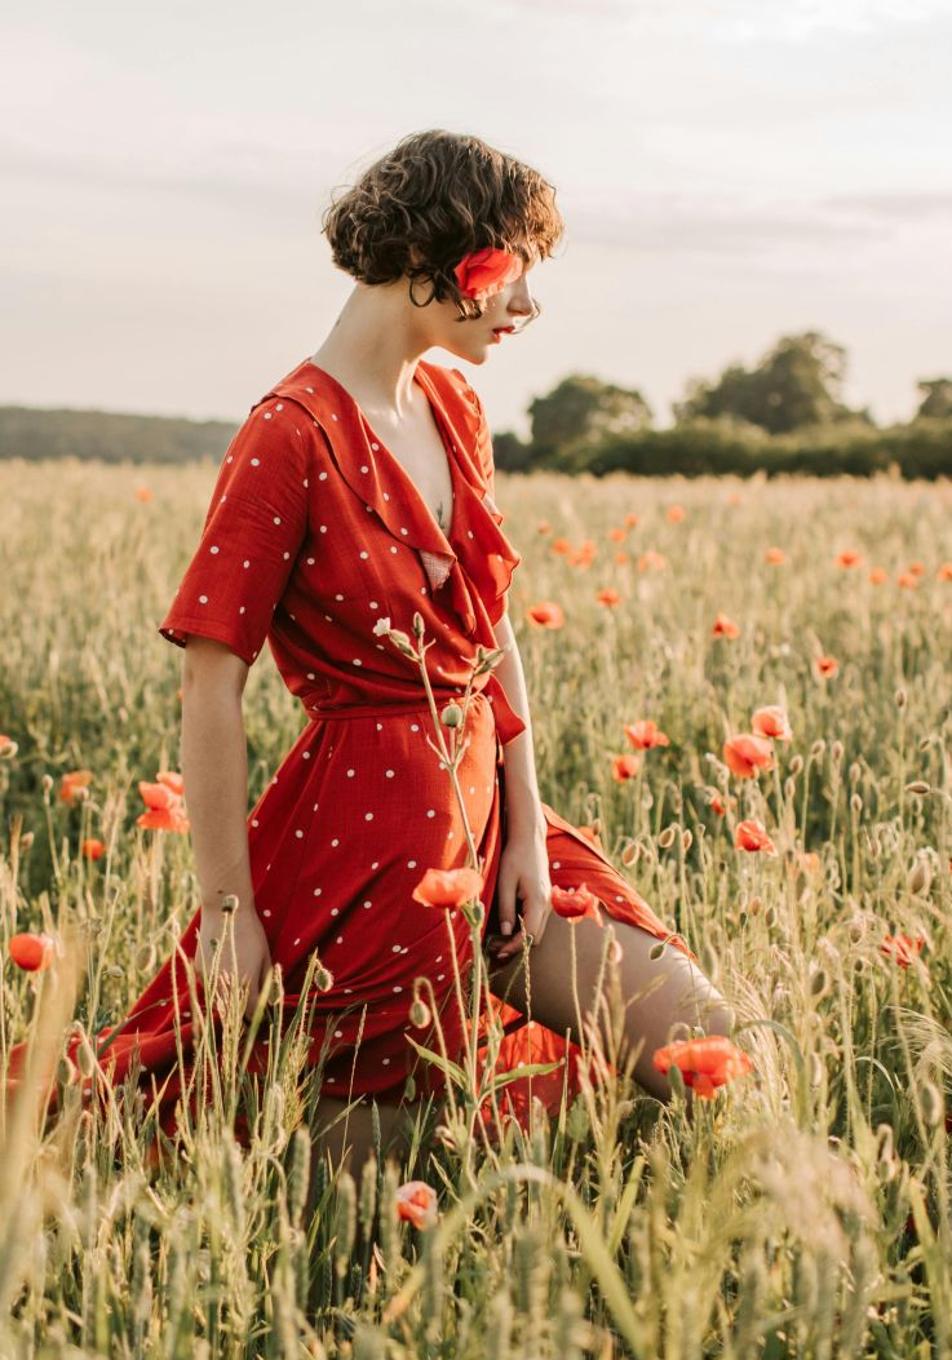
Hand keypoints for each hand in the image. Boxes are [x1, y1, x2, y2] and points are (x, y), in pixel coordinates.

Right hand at [195, 900, 272, 1022]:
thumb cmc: (251, 932)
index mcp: (245, 984)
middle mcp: (225, 986)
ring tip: (235, 992)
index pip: (251, 1012)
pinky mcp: (199, 971)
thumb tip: (268, 998)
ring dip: (227, 1001)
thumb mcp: (264, 956)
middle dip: (241, 1012)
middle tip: (248, 1007)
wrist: (225, 911)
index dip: (257, 1016)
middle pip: (233, 1011)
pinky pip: (208, 986)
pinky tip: (223, 972)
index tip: (261, 1015)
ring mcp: (209, 979)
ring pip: (218, 1000)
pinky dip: (216, 985)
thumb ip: (265, 980)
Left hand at [489, 825, 551, 962]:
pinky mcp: (544, 898)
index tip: (499, 953)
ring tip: (500, 939)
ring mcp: (547, 901)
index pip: (530, 934)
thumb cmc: (514, 858)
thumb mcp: (505, 882)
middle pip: (536, 936)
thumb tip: (505, 933)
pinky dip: (525, 927)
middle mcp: (547, 904)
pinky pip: (537, 920)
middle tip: (496, 947)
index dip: (515, 947)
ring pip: (537, 929)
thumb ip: (506, 908)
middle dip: (517, 945)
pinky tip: (509, 925)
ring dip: (521, 937)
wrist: (529, 839)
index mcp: (538, 901)